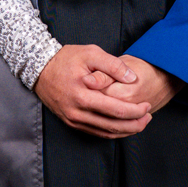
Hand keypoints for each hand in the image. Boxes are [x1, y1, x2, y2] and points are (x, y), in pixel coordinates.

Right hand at [34, 45, 178, 136]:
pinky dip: (112, 132)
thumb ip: (113, 65)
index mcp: (83, 95)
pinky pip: (96, 132)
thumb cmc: (66, 59)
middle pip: (113, 126)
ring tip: (140, 123)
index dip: (135, 111)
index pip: (116, 110)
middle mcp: (77, 112)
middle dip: (134, 124)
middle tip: (148, 117)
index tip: (147, 105)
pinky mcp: (71, 122)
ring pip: (105, 133)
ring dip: (125, 131)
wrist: (39, 68)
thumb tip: (132, 79)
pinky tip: (123, 126)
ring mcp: (73, 119)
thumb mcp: (90, 53)